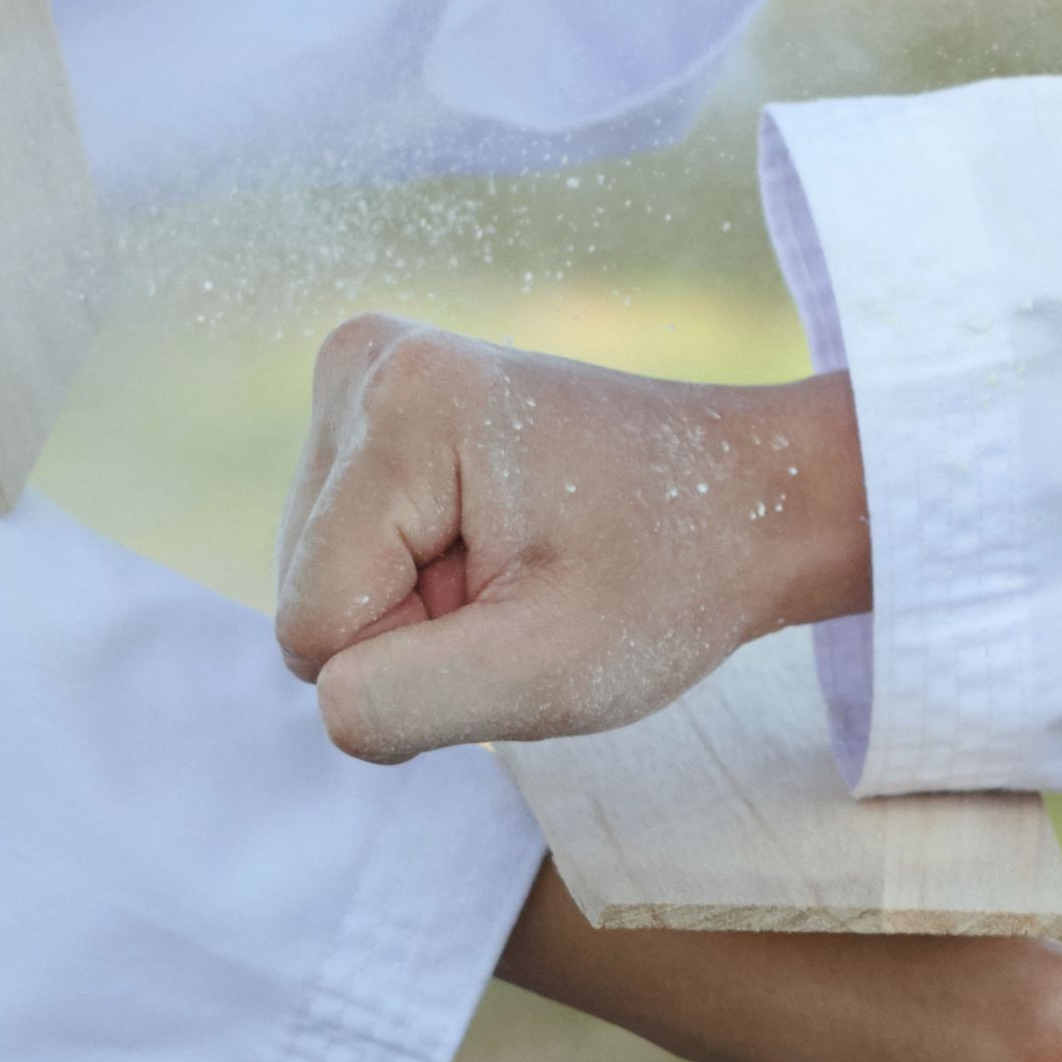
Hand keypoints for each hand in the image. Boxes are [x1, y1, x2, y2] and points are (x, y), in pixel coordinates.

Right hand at [277, 317, 865, 759]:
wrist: (750, 498)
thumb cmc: (669, 581)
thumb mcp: (549, 673)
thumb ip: (401, 701)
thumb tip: (321, 693)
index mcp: (400, 402)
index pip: (318, 628)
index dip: (422, 659)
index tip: (531, 604)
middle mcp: (364, 360)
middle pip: (311, 595)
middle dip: (419, 625)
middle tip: (534, 582)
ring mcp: (365, 373)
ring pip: (323, 578)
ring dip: (423, 602)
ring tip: (526, 557)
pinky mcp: (373, 403)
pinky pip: (344, 549)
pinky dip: (420, 573)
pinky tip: (500, 537)